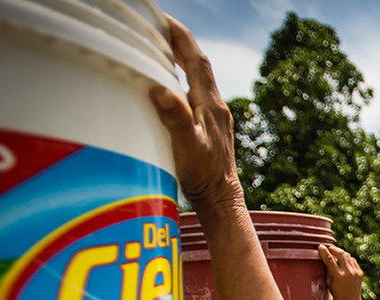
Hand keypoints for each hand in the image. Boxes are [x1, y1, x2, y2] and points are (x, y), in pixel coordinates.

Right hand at [149, 16, 242, 212]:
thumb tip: (161, 89)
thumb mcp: (187, 147)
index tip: (163, 19)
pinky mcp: (210, 128)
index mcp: (210, 105)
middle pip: (197, 64)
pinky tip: (170, 86)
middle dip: (179, 42)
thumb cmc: (204, 177)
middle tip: (158, 26)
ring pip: (197, 78)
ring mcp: (214, 117)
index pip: (196, 60)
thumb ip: (175, 118)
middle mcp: (215, 107)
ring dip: (181, 60)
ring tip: (161, 47)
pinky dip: (181, 81)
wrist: (221, 200)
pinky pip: (195, 94)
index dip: (181, 36)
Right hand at [320, 245, 363, 299]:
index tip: (320, 246)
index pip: (330, 259)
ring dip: (341, 253)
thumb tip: (326, 258)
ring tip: (335, 253)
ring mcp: (355, 272)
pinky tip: (343, 261)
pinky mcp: (360, 272)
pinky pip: (353, 261)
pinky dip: (347, 259)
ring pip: (347, 256)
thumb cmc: (337, 294)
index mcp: (338, 276)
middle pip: (340, 253)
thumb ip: (328, 270)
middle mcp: (348, 272)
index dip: (324, 251)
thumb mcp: (329, 282)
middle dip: (334, 249)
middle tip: (329, 248)